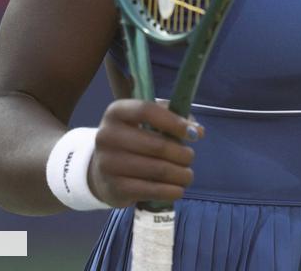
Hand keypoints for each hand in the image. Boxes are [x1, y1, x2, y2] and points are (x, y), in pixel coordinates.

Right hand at [88, 99, 202, 206]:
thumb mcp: (146, 122)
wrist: (102, 171)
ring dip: (180, 174)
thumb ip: (174, 119)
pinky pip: (151, 190)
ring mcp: (108, 163)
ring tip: (187, 175)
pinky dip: (170, 191)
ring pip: (157, 169)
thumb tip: (198, 131)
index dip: (174, 122)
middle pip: (157, 145)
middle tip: (190, 157)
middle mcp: (107, 136)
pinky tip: (178, 189)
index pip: (147, 110)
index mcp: (116, 112)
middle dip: (182, 153)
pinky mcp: (114, 188)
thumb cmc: (133, 140)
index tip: (194, 133)